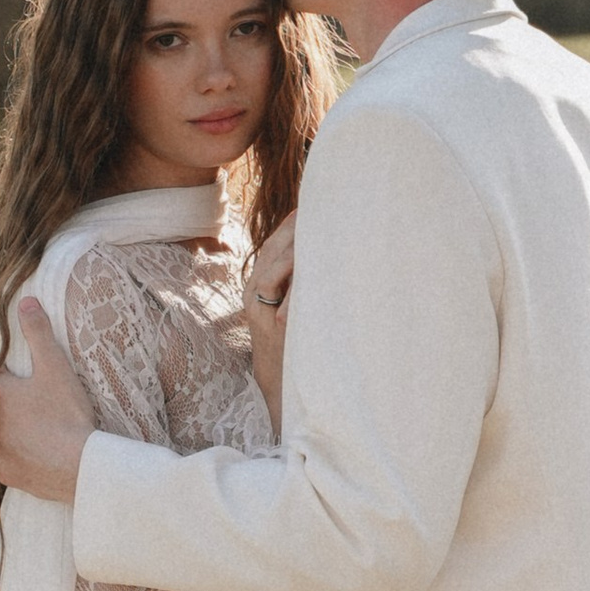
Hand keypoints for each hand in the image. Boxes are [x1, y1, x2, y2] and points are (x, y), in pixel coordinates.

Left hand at [0, 297, 96, 502]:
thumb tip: (26, 301)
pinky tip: (26, 447)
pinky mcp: (1, 472)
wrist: (77, 467)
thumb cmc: (67, 415)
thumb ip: (38, 333)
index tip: (18, 366)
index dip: (2, 362)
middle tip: (24, 392)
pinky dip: (7, 449)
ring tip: (24, 420)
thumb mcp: (55, 367)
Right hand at [241, 215, 295, 436]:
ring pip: (269, 260)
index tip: (316, 206)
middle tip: (317, 206)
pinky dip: (283, 266)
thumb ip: (308, 284)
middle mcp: (255, 287)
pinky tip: (301, 254)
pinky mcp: (259, 315)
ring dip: (290, 240)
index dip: (294, 225)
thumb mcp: (302, 308)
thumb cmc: (298, 345)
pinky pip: (268, 283)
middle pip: (273, 245)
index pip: (278, 244)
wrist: (282, 383)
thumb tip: (336, 259)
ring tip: (311, 221)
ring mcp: (254, 300)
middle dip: (293, 225)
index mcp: (264, 282)